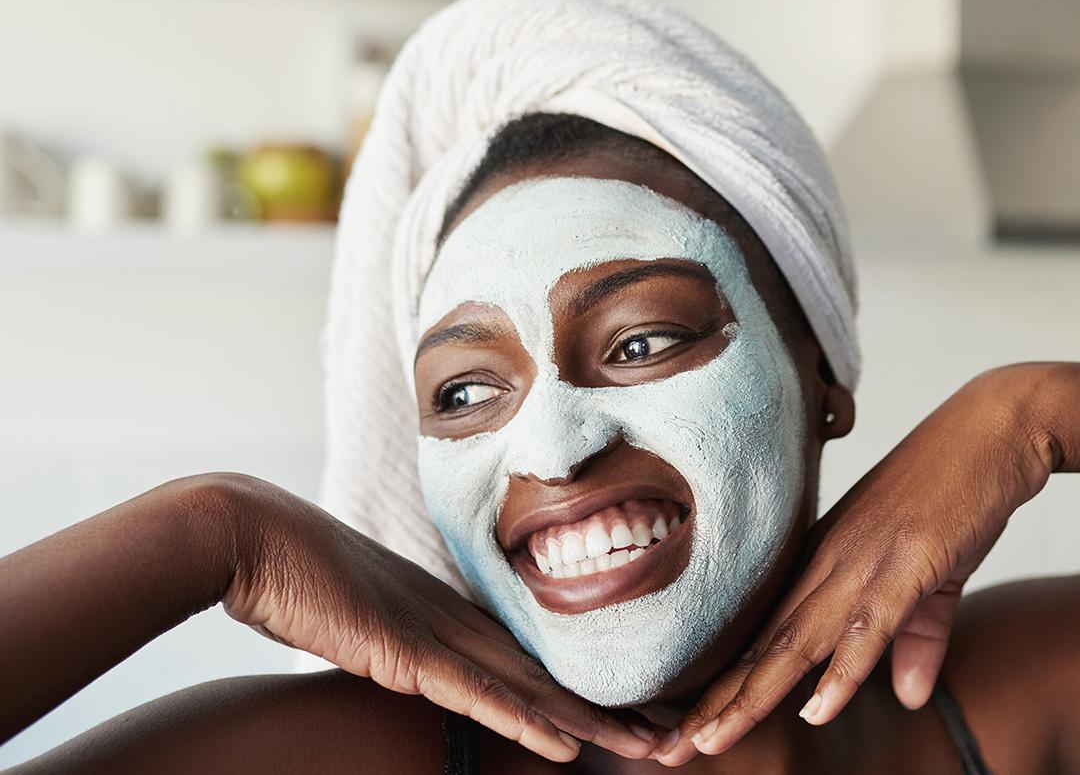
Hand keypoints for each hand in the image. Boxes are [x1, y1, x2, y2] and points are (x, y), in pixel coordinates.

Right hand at [215, 475, 657, 762]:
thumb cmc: (292, 569)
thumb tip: (401, 650)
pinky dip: (524, 721)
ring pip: (527, 687)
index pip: (523, 656)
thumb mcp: (353, 607)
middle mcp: (450, 618)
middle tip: (669, 728)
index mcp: (441, 608)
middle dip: (607, 705)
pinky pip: (475, 694)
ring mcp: (430, 634)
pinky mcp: (403, 652)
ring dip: (590, 721)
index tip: (623, 706)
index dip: (576, 684)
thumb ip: (388, 629)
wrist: (251, 536)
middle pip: (543, 671)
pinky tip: (567, 744)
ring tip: (648, 744)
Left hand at [657, 363, 1074, 765]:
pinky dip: (843, 669)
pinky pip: (868, 624)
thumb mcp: (927, 580)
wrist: (986, 431)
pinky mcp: (907, 563)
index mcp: (823, 567)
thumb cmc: (948, 496)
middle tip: (668, 748)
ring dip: (753, 695)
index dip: (722, 687)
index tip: (684, 727)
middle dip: (714, 703)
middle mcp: (828, 568)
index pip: (761, 638)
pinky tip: (814, 708)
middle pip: (761, 648)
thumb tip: (906, 696)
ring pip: (796, 641)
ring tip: (710, 739)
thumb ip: (912, 641)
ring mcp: (863, 564)